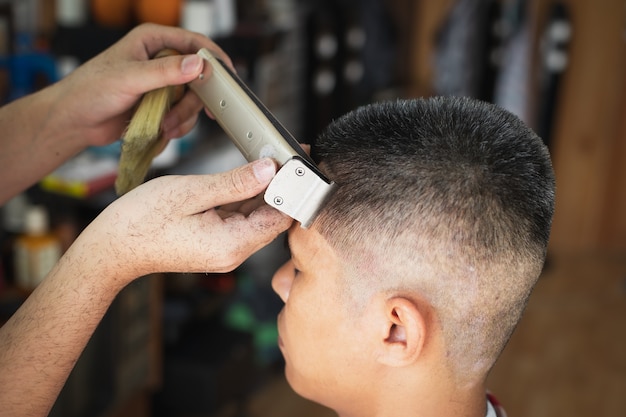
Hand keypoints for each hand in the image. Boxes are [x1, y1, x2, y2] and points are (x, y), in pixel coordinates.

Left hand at [50, 23, 231, 147]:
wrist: (75, 121)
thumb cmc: (90, 90)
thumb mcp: (129, 77)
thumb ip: (165, 71)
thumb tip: (197, 64)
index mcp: (153, 40)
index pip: (194, 42)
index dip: (213, 58)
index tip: (227, 76)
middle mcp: (160, 60)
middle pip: (198, 77)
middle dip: (193, 100)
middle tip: (182, 114)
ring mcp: (162, 84)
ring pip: (193, 100)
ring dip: (184, 117)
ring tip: (165, 127)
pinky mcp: (160, 105)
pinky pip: (184, 115)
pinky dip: (179, 126)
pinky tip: (163, 131)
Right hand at [69, 159, 291, 286]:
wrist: (111, 248)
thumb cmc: (141, 221)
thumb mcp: (190, 192)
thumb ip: (234, 182)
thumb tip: (269, 169)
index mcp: (232, 244)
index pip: (281, 217)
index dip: (291, 189)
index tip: (296, 161)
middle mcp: (234, 253)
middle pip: (272, 217)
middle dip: (279, 186)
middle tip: (282, 154)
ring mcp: (225, 250)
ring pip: (256, 217)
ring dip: (261, 191)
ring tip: (265, 160)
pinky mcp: (216, 244)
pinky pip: (239, 220)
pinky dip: (244, 199)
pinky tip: (245, 177)